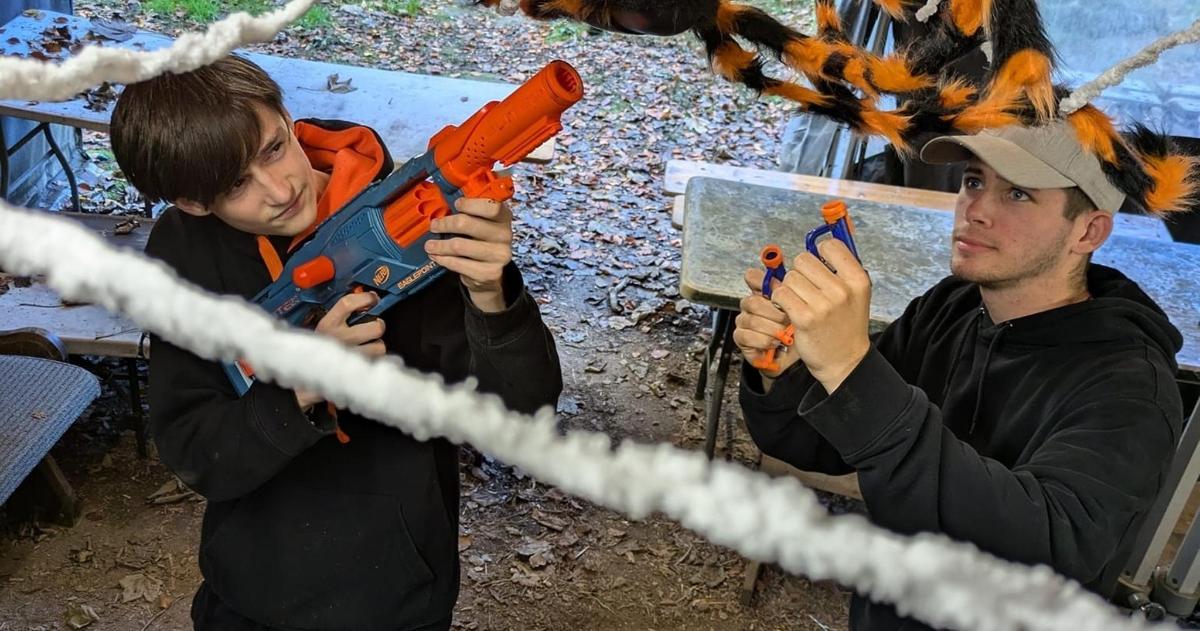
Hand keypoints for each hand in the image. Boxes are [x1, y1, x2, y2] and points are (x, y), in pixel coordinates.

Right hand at [295, 291, 386, 409]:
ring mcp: (350, 355)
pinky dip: (375, 362)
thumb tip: (359, 305)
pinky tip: (365, 362)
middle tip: (373, 328)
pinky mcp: (356, 371)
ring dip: (377, 347)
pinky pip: (377, 363)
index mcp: (326, 325)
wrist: (299, 385)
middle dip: (377, 326)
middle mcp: (340, 338)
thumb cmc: (310, 356)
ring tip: (368, 348)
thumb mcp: (318, 333)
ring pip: (380, 346)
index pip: (348, 304)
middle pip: (375, 326)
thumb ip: (336, 320)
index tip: (372, 298)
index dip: (365, 298)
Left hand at [424, 197, 513, 312]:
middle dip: (445, 224)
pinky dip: (444, 260)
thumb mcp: (480, 222)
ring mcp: (498, 255)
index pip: (491, 207)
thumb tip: (441, 205)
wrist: (489, 270)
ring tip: (430, 246)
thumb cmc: (480, 241)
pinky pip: (459, 264)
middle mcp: (504, 236)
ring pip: (459, 246)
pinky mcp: (490, 273)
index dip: (471, 204)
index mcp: (503, 218)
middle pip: (467, 224)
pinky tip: (438, 257)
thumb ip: (468, 212)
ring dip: (440, 245)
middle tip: (434, 226)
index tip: (456, 204)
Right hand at [734, 268, 801, 380]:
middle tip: (788, 321)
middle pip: (753, 301)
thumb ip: (792, 292)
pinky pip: (745, 335)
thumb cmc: (797, 331)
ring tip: (783, 334)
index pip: (752, 277)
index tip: (777, 289)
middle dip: (774, 314)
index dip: (762, 282)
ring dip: (771, 329)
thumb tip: (794, 274)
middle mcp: (752, 305)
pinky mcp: (741, 337)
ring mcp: (744, 320)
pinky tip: (774, 342)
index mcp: (764, 293)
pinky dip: (763, 340)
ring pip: (751, 319)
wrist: (795, 355)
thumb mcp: (800, 309)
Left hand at [768, 239, 871, 392]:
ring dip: (789, 289)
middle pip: (803, 260)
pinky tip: (790, 310)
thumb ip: (841, 267)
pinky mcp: (804, 318)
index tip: (819, 268)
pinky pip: (781, 294)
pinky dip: (780, 301)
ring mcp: (824, 305)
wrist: (845, 361)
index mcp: (857, 279)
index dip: (818, 255)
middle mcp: (842, 290)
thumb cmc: (846, 324)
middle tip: (806, 291)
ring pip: (790, 278)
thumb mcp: (855, 293)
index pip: (829, 246)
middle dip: (800, 274)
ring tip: (800, 303)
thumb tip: (822, 238)